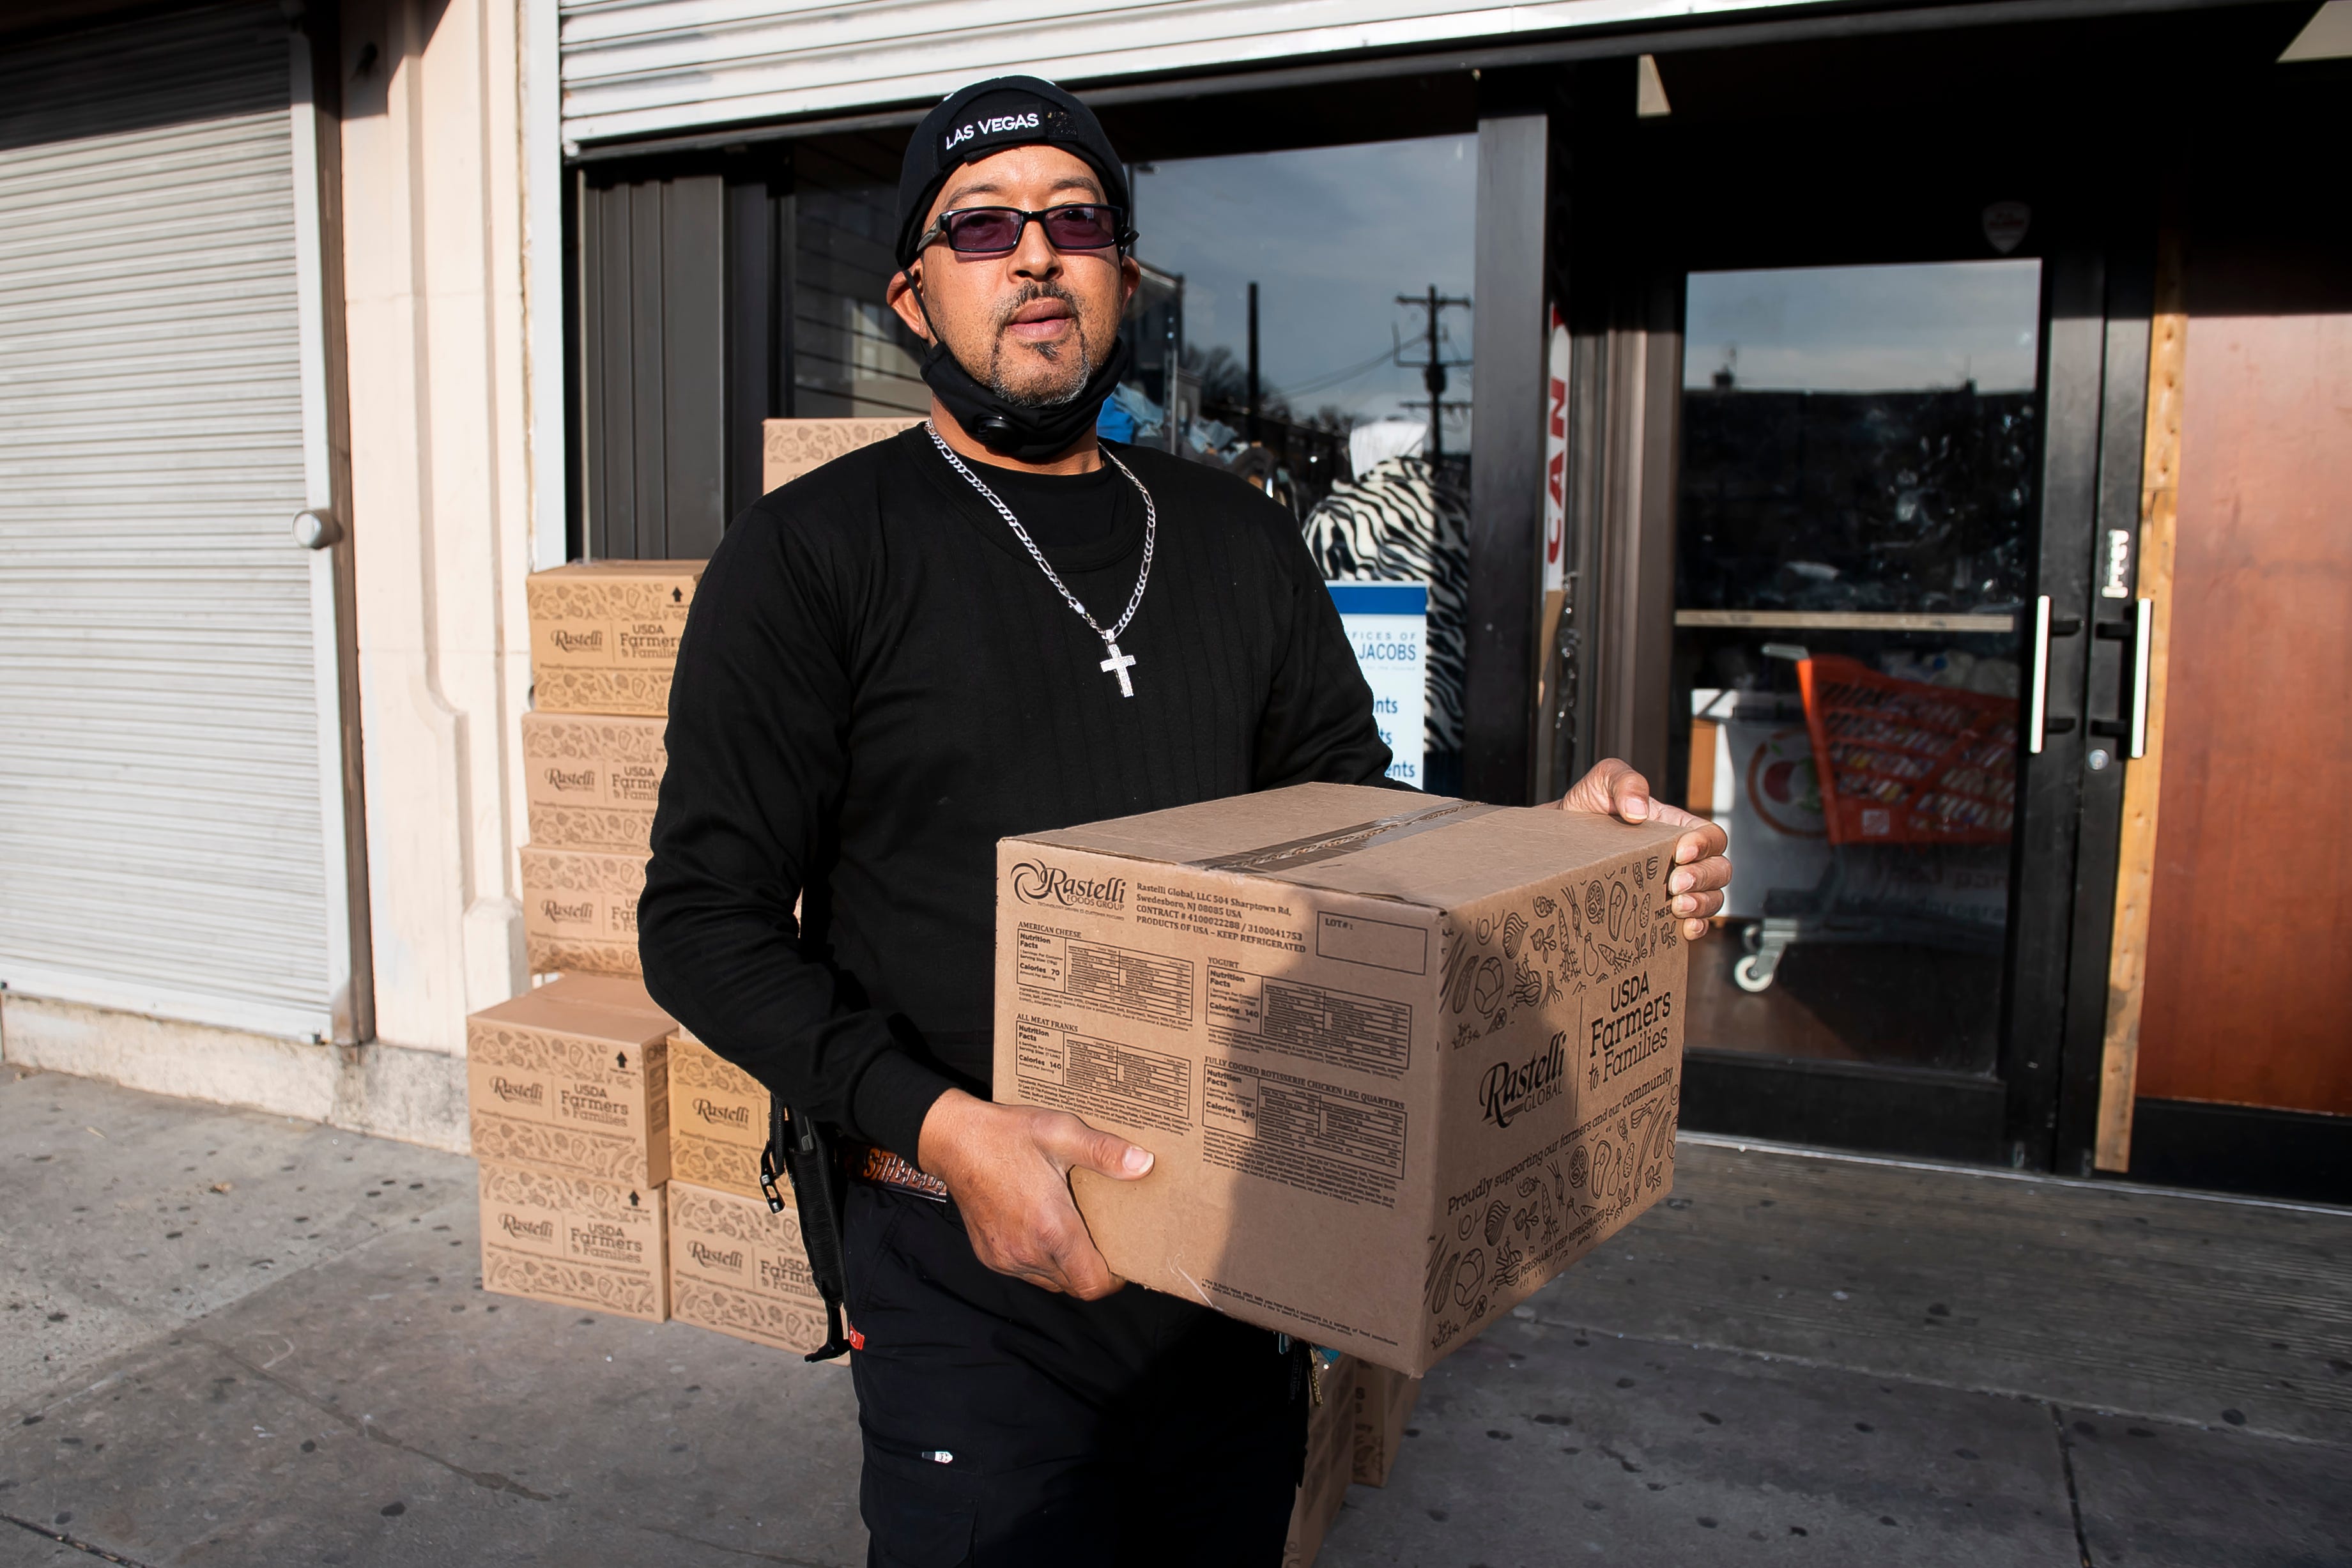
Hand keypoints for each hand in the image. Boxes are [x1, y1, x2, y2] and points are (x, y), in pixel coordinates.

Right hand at [914, 1088, 1151, 1299]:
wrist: (953, 1140)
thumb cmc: (1008, 1135)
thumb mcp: (1062, 1132)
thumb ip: (1105, 1152)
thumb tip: (1145, 1164)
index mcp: (1051, 1228)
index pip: (1092, 1284)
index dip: (1114, 1279)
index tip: (1122, 1259)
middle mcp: (1027, 1252)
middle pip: (1074, 1285)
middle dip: (1092, 1268)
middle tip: (1102, 1237)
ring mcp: (1005, 1258)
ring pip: (1050, 1281)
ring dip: (1066, 1265)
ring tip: (1073, 1229)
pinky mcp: (990, 1256)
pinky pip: (1026, 1272)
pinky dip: (1040, 1260)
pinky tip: (1042, 1228)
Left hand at [1557, 759, 1730, 941]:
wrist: (1561, 844)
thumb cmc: (1588, 810)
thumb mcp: (1603, 782)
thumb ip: (1624, 781)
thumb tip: (1638, 811)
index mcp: (1678, 827)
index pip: (1713, 836)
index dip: (1705, 844)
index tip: (1679, 851)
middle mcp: (1684, 859)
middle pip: (1719, 870)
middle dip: (1703, 878)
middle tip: (1674, 884)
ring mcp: (1676, 888)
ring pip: (1712, 898)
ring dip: (1702, 904)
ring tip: (1676, 907)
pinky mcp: (1662, 912)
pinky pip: (1695, 923)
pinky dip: (1696, 927)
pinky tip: (1682, 928)